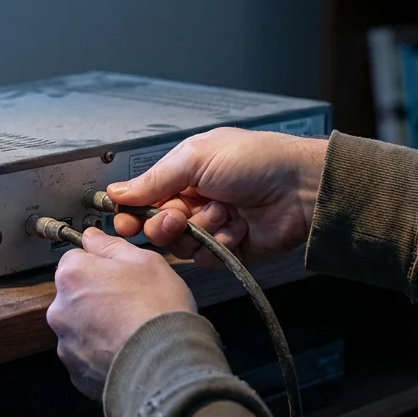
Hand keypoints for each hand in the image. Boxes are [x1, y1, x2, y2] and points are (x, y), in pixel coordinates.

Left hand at [48, 228, 196, 399]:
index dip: (101, 266)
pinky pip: (86, 357)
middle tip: (130, 303)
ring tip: (131, 330)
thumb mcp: (144, 261)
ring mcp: (66, 344)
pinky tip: (126, 351)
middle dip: (97, 297)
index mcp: (72, 275)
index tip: (120, 275)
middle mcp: (60, 309)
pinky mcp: (77, 372)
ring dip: (98, 327)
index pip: (75, 259)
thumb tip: (91, 237)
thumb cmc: (157, 308)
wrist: (166, 363)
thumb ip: (111, 246)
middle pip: (75, 295)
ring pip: (80, 327)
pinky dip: (102, 354)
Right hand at [108, 127, 328, 267]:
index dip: (131, 212)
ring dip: (199, 231)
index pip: (144, 199)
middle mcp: (196, 201)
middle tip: (178, 216)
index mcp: (184, 175)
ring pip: (181, 246)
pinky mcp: (229, 249)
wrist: (300, 187)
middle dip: (165, 224)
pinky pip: (206, 259)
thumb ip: (153, 178)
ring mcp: (213, 226)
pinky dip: (219, 244)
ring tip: (222, 214)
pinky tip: (237, 228)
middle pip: (158, 227)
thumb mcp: (196, 157)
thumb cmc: (255, 159)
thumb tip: (116, 191)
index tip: (124, 222)